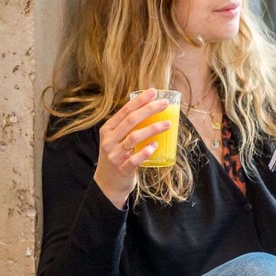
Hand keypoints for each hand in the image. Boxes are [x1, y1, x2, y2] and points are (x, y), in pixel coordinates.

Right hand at [93, 88, 173, 207]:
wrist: (108, 183)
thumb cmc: (117, 156)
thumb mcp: (117, 139)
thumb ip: (128, 127)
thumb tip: (152, 109)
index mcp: (108, 129)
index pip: (125, 111)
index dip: (140, 101)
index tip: (154, 92)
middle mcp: (109, 140)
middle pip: (130, 121)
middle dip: (149, 110)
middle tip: (165, 104)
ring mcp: (114, 154)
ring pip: (134, 138)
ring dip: (152, 129)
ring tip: (167, 124)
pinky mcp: (122, 168)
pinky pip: (134, 159)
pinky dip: (144, 152)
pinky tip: (155, 146)